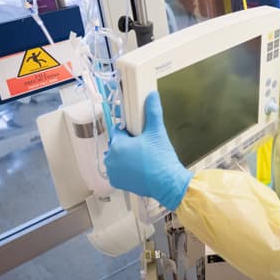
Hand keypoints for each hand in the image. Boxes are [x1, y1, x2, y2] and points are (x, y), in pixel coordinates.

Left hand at [105, 91, 191, 210]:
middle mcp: (111, 159)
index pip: (117, 130)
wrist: (168, 183)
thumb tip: (152, 96)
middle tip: (144, 147)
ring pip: (116, 158)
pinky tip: (139, 168)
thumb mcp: (157, 132)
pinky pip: (117, 171)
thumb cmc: (161, 160)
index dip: (129, 131)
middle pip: (116, 145)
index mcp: (118, 145)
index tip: (138, 135)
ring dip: (125, 157)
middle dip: (127, 144)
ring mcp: (113, 172)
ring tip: (142, 158)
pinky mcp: (117, 183)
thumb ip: (153, 112)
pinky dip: (125, 169)